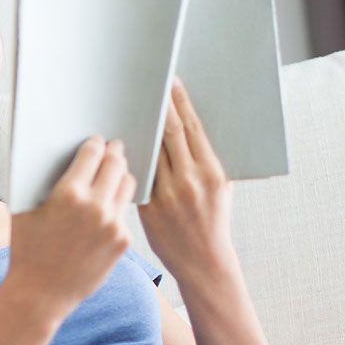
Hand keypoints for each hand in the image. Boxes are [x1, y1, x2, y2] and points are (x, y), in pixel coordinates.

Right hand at [8, 135, 136, 312]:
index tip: (96, 141)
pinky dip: (117, 206)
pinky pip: (124, 213)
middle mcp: (96, 206)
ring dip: (121, 175)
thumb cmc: (27, 249)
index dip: (95, 143)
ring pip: (127, 185)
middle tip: (114, 147)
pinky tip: (109, 205)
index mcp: (69, 193)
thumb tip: (55, 156)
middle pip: (116, 163)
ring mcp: (113, 225)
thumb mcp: (24, 209)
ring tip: (116, 172)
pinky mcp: (123, 242)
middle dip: (114, 152)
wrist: (40, 294)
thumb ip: (42, 182)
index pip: (93, 152)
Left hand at [137, 77, 235, 283]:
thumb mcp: (221, 188)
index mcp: (211, 172)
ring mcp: (168, 195)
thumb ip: (206, 161)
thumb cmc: (213, 220)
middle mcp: (190, 180)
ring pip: (150, 153)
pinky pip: (138, 176)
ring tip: (131, 109)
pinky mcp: (149, 208)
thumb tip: (190, 130)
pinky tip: (123, 145)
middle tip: (146, 86)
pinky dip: (132, 159)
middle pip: (169, 134)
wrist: (203, 261)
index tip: (171, 83)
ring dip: (140, 129)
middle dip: (158, 108)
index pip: (192, 129)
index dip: (180, 103)